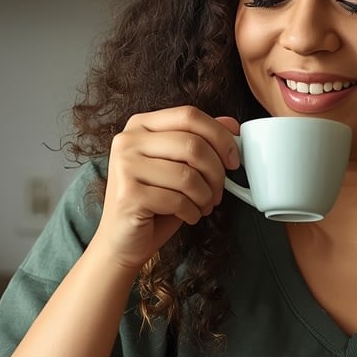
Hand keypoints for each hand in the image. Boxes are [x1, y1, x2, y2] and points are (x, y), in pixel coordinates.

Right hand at [90, 108, 240, 272]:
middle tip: (218, 191)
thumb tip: (232, 125)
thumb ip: (201, 141)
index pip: (189, 115)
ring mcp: (125, 166)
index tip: (233, 159)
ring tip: (202, 205)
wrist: (123, 240)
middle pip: (193, 145)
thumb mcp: (180, 166)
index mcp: (141, 125)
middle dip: (216, 173)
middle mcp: (128, 141)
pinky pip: (177, 200)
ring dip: (205, 196)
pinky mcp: (128, 195)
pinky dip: (192, 212)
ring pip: (188, 175)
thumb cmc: (155, 202)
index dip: (220, 137)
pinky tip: (188, 215)